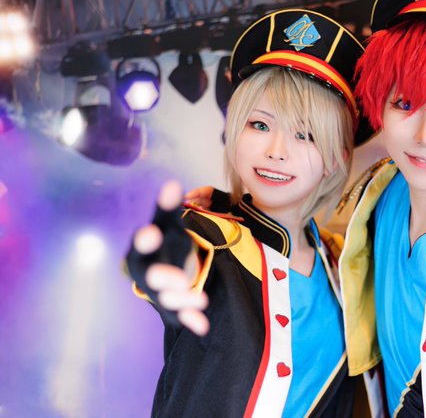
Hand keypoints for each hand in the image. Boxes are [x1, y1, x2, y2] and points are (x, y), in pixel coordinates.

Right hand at [132, 180, 209, 335]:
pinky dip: (190, 320)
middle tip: (179, 279)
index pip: (140, 247)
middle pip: (149, 278)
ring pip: (165, 300)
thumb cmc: (166, 244)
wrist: (168, 270)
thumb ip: (168, 207)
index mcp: (143, 252)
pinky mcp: (171, 310)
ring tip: (201, 299)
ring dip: (181, 301)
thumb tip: (173, 183)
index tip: (152, 232)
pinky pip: (179, 318)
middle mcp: (147, 274)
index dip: (145, 240)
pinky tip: (203, 326)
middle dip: (162, 278)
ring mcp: (158, 294)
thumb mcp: (168, 224)